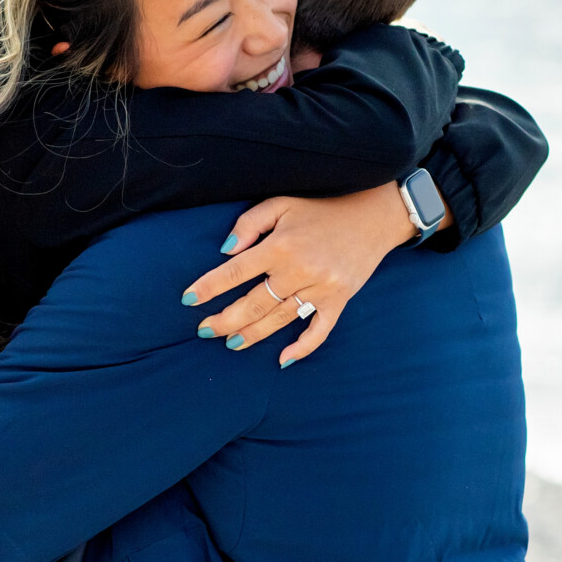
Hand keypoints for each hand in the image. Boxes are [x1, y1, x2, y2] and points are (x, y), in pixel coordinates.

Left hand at [180, 184, 416, 365]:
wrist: (373, 216)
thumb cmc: (321, 209)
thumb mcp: (282, 204)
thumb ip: (250, 223)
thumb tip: (225, 250)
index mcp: (280, 246)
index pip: (234, 272)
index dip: (208, 288)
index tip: (188, 300)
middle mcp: (299, 270)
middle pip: (253, 303)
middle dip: (225, 319)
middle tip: (204, 330)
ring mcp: (321, 289)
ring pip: (279, 319)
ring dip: (252, 334)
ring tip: (230, 342)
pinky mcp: (339, 300)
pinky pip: (319, 330)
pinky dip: (302, 347)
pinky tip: (283, 358)